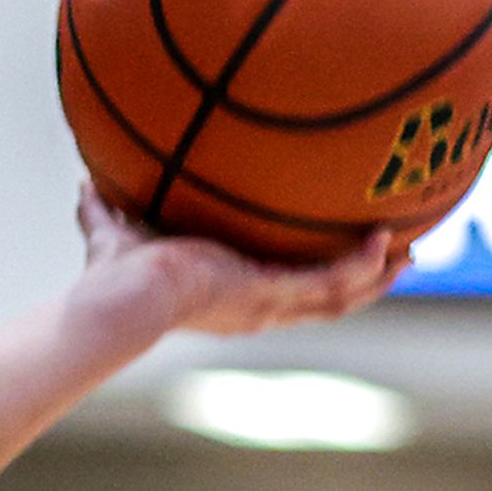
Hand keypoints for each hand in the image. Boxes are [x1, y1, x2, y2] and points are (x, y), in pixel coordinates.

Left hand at [76, 183, 407, 336]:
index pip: (284, 291)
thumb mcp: (116, 233)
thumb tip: (84, 182)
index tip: (331, 257)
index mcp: (233, 297)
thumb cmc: (113, 277)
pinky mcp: (275, 294)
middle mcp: (259, 307)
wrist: (124, 296)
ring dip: (376, 276)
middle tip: (395, 256)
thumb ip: (103, 211)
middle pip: (328, 300)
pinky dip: (360, 264)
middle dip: (362, 280)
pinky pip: (334, 281)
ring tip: (407, 251)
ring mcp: (271, 305)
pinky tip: (382, 239)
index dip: (313, 278)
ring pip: (342, 298)